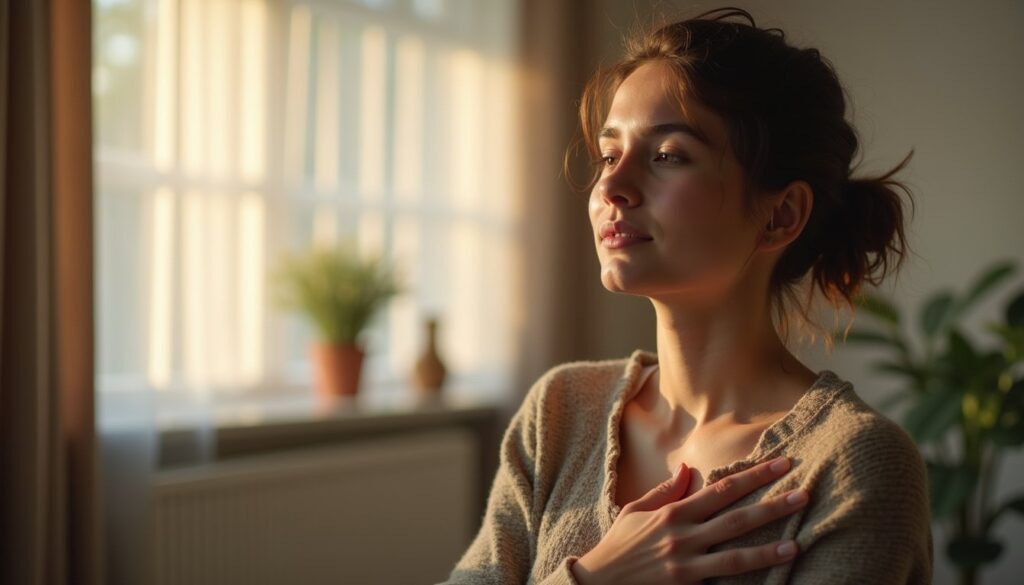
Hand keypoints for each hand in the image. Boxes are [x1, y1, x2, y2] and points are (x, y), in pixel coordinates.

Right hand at [571, 456, 806, 584]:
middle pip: (736, 518)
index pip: (722, 489)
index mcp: (674, 512)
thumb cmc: (617, 546)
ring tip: (797, 544)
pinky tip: (769, 578)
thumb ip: (665, 491)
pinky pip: (721, 582)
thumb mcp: (636, 511)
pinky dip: (745, 579)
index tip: (781, 464)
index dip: (754, 476)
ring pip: (734, 556)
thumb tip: (690, 469)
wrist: (597, 582)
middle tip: (804, 494)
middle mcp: (683, 536)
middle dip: (772, 505)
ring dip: (768, 549)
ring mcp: (685, 564)